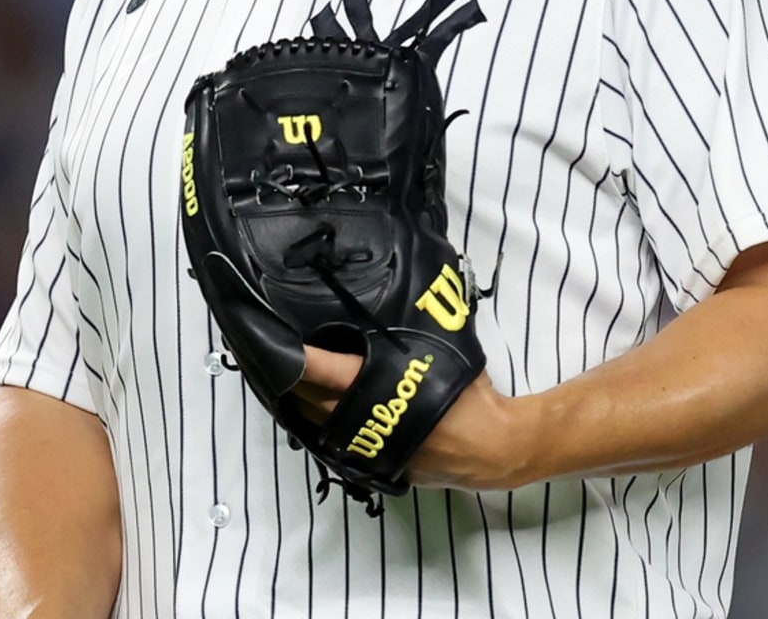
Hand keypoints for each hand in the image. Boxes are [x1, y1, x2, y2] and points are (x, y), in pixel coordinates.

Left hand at [294, 344, 533, 491]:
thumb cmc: (469, 394)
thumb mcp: (440, 352)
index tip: (274, 342)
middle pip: (310, 398)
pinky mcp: (374, 464)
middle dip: (289, 378)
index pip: (325, 369)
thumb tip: (395, 304)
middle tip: (272, 354)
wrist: (495, 448)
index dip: (298, 357)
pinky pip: (335, 443)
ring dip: (300, 402)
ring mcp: (368, 446)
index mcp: (382, 385)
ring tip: (284, 378)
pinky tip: (312, 409)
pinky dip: (320, 425)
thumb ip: (410, 335)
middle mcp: (368, 418)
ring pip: (317, 424)